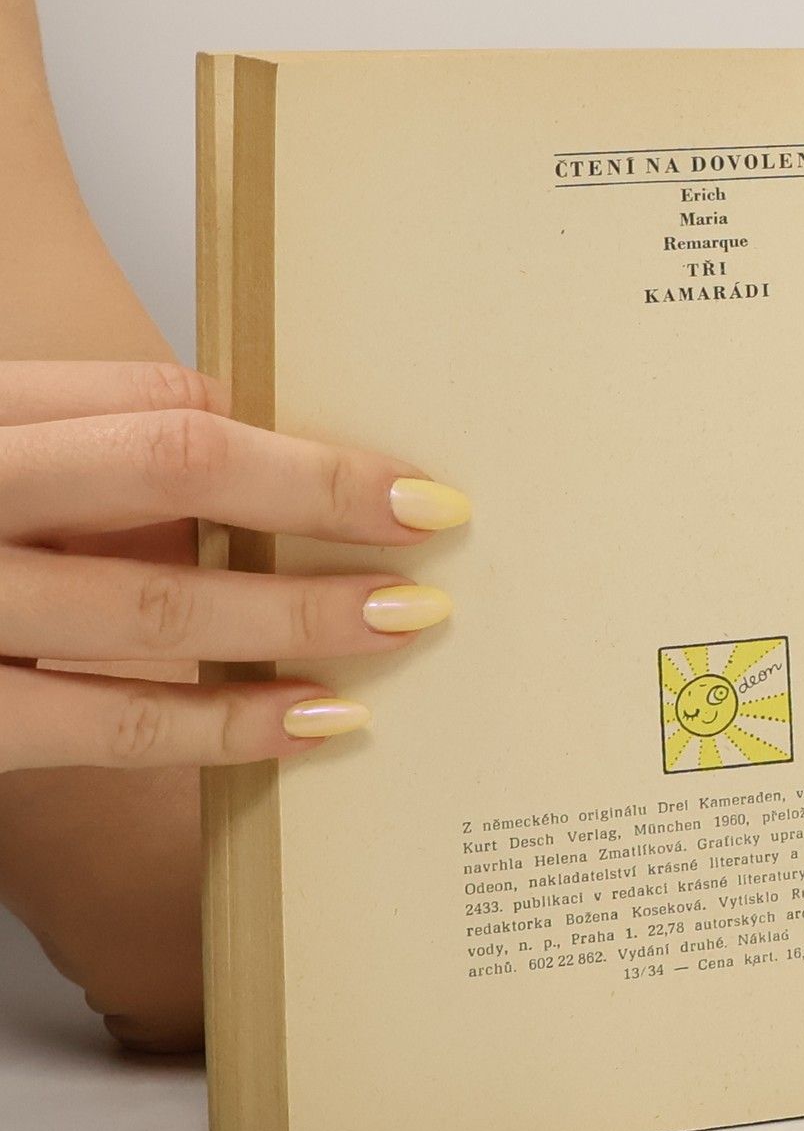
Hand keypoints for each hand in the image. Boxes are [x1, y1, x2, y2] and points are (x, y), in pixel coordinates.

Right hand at [0, 360, 469, 771]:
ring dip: (298, 617)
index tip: (408, 486)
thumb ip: (109, 462)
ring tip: (402, 624)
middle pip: (173, 466)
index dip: (296, 447)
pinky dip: (225, 725)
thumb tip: (272, 466)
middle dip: (320, 497)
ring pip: (155, 605)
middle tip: (435, 531)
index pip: (159, 403)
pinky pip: (110, 727)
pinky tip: (315, 721)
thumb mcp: (10, 475)